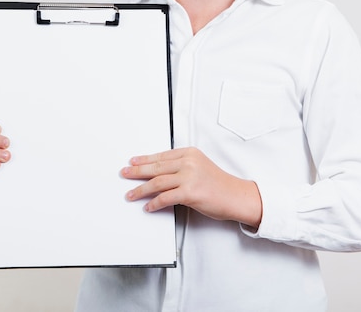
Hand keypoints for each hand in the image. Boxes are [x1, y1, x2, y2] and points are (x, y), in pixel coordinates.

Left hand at [121, 147, 261, 227]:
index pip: (161, 156)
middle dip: (137, 171)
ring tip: (130, 194)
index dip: (145, 159)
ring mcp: (189, 177)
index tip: (133, 162)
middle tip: (125, 174)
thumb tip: (159, 173)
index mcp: (190, 153)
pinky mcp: (190, 193)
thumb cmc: (218, 184)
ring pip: (157, 182)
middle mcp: (188, 162)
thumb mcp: (200, 166)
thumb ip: (182, 166)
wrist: (235, 196)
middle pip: (156, 167)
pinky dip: (154, 203)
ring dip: (140, 189)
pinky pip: (165, 198)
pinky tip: (147, 207)